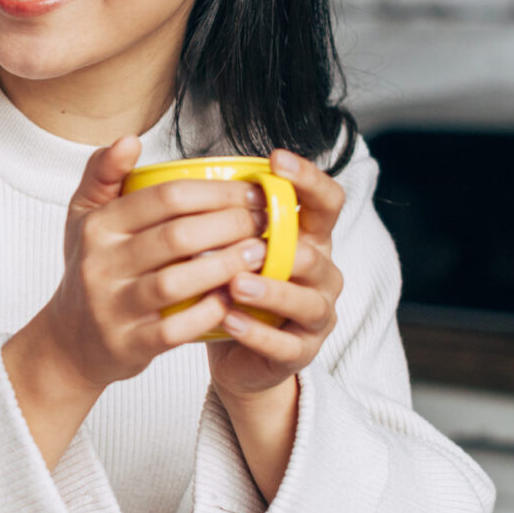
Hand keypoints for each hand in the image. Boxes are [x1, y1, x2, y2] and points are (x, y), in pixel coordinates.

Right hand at [23, 136, 268, 389]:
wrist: (70, 341)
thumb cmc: (92, 269)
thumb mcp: (84, 218)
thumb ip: (103, 174)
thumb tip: (129, 140)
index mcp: (97, 226)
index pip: (165, 197)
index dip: (217, 192)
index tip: (252, 192)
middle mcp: (100, 264)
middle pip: (177, 236)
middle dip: (231, 225)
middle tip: (264, 222)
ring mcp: (113, 307)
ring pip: (177, 282)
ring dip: (225, 266)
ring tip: (259, 254)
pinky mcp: (129, 344)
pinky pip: (176, 329)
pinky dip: (209, 313)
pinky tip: (234, 298)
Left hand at [207, 148, 345, 402]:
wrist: (234, 352)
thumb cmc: (231, 289)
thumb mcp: (229, 248)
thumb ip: (223, 215)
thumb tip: (187, 173)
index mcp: (308, 239)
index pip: (326, 201)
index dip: (309, 179)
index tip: (276, 160)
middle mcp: (321, 274)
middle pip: (316, 255)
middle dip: (283, 247)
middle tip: (247, 241)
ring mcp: (316, 315)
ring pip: (306, 302)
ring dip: (271, 292)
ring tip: (236, 284)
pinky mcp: (301, 352)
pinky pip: (285, 345)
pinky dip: (257, 334)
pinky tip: (229, 321)